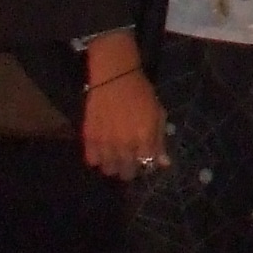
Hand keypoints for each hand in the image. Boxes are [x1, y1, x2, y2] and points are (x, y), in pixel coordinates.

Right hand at [80, 37, 166, 179]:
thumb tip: (164, 164)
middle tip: (130, 159)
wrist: (115, 78)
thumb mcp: (158, 114)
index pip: (147, 166)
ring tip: (116, 155)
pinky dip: (98, 159)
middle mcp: (125, 144)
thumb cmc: (141, 94)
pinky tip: (103, 150)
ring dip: (114, 165)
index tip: (146, 159)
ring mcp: (105, 143)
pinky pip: (92, 161)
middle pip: (127, 173)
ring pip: (109, 170)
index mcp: (145, 137)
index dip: (148, 164)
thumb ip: (160, 141)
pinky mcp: (89, 138)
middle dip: (131, 169)